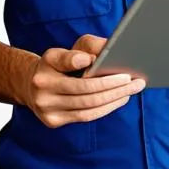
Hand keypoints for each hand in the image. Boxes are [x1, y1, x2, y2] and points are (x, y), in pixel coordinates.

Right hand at [21, 34, 143, 127]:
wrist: (33, 86)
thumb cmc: (59, 64)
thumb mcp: (69, 48)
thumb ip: (87, 46)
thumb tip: (101, 56)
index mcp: (46, 63)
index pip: (65, 60)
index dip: (80, 60)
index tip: (99, 61)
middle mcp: (42, 87)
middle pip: (84, 89)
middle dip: (113, 86)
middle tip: (135, 81)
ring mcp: (46, 108)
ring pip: (87, 106)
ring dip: (114, 99)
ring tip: (132, 90)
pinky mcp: (52, 121)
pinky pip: (85, 117)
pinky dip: (105, 108)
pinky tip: (120, 99)